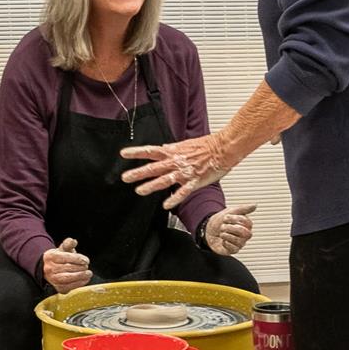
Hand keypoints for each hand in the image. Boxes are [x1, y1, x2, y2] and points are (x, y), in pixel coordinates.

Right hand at [42, 237, 90, 293]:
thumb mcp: (63, 249)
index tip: (86, 260)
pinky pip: (68, 287)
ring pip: (66, 278)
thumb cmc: (59, 258)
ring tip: (88, 273)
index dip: (77, 259)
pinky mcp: (57, 287)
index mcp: (51, 257)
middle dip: (79, 267)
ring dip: (80, 276)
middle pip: (67, 268)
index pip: (65, 257)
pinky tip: (85, 279)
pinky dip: (78, 283)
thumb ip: (68, 244)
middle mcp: (49, 268)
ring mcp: (52, 279)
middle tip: (86, 266)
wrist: (49, 269)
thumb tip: (73, 241)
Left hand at [119, 134, 236, 210]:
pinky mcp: (194, 181)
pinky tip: (166, 205)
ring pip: (164, 180)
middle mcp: (176, 162)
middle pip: (153, 167)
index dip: (136, 152)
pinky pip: (182, 191)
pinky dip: (174, 198)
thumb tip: (163, 148)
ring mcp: (185, 172)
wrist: (224, 148)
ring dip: (151, 185)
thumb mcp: (187, 144)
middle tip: (125, 177)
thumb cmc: (209, 145)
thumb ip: (173, 149)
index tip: (123, 154)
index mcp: (173, 152)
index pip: (151, 151)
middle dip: (138, 173)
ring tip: (140, 191)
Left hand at [203, 204, 255, 257]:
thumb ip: (243, 209)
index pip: (247, 223)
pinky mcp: (233, 250)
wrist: (207, 230)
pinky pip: (234, 249)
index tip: (226, 217)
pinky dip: (226, 243)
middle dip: (231, 228)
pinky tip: (223, 240)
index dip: (235, 219)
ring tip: (222, 233)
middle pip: (245, 233)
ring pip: (239, 241)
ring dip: (226, 235)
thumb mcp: (230, 211)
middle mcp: (245, 235)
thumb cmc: (220, 221)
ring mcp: (240, 243)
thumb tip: (254, 205)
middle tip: (223, 226)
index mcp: (246, 225)